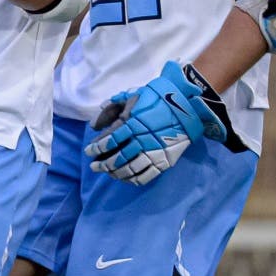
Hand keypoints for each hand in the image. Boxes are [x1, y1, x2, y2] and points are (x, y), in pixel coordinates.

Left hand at [85, 61, 227, 184]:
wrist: (187, 105)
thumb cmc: (156, 99)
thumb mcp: (132, 96)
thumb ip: (111, 107)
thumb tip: (94, 124)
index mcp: (132, 124)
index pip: (110, 141)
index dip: (97, 148)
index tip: (89, 152)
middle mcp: (141, 140)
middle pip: (118, 157)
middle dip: (103, 164)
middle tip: (94, 167)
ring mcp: (154, 152)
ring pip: (131, 168)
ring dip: (116, 173)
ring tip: (108, 174)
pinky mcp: (165, 160)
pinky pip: (147, 175)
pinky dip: (134, 179)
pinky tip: (126, 179)